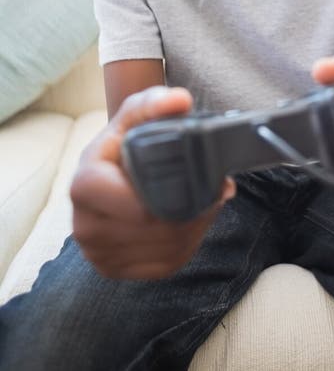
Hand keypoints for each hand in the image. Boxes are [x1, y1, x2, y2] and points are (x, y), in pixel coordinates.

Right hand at [70, 86, 235, 278]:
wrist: (111, 170)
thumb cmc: (124, 142)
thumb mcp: (134, 115)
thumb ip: (155, 103)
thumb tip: (180, 100)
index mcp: (85, 185)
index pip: (135, 207)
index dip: (168, 198)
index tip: (192, 183)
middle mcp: (85, 225)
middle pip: (156, 230)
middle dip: (190, 211)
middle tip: (211, 191)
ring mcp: (98, 253)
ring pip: (166, 250)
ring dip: (194, 228)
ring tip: (201, 203)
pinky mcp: (115, 270)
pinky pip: (164, 265)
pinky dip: (186, 245)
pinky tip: (188, 222)